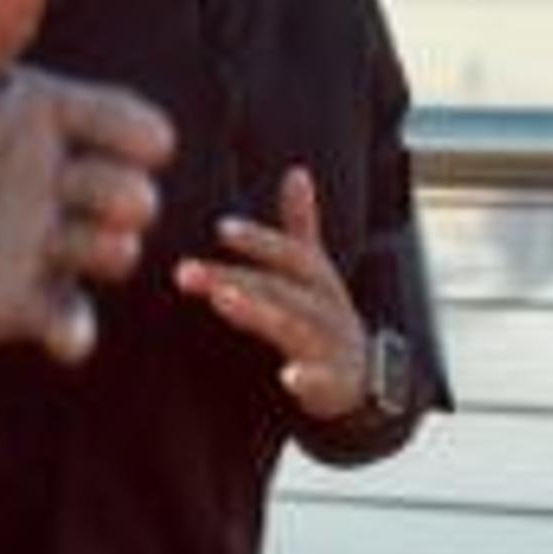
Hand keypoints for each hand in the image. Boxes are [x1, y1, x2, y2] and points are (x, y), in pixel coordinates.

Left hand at [0, 0, 173, 361]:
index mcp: (67, 124)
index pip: (126, 122)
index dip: (135, 133)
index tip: (148, 141)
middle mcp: (77, 185)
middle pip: (130, 190)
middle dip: (125, 194)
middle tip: (109, 198)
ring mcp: (60, 246)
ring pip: (109, 251)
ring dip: (108, 249)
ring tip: (93, 243)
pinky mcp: (34, 301)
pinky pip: (67, 321)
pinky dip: (72, 331)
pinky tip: (68, 336)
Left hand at [177, 165, 370, 421]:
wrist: (367, 376)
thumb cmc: (326, 317)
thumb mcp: (316, 270)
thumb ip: (302, 224)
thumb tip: (297, 170)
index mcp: (317, 278)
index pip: (288, 254)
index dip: (258, 240)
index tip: (221, 228)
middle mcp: (324, 305)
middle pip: (277, 287)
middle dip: (233, 277)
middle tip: (185, 273)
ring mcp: (330, 343)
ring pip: (293, 326)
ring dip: (258, 312)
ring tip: (221, 299)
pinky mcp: (333, 383)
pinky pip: (321, 380)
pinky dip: (307, 379)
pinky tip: (288, 377)